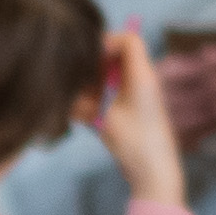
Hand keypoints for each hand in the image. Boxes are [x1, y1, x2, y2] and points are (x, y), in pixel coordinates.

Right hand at [91, 29, 192, 207]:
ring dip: (94, 85)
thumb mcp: (103, 119)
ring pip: (113, 76)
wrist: (156, 173)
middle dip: (94, 67)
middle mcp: (143, 80)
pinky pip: (114, 93)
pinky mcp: (135, 109)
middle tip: (79, 84)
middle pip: (118, 56)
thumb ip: (79, 102)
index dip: (107, 42)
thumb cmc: (135, 144)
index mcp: (142, 76)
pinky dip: (99, 99)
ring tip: (80, 102)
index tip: (88, 59)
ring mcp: (140, 95)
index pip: (129, 40)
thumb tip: (59, 93)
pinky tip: (85, 113)